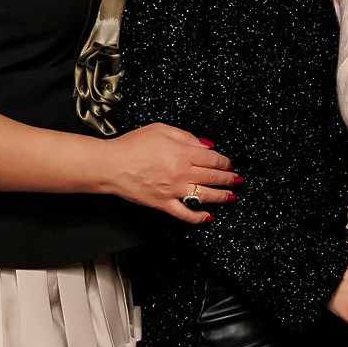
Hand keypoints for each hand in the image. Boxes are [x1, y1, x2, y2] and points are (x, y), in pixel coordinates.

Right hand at [105, 123, 238, 221]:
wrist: (110, 165)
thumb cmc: (132, 144)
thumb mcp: (161, 129)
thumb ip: (186, 137)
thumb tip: (205, 146)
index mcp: (182, 153)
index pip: (213, 159)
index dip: (225, 162)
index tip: (230, 164)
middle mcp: (181, 173)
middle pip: (213, 177)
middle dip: (229, 179)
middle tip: (237, 180)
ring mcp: (173, 190)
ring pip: (205, 196)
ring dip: (221, 196)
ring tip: (231, 196)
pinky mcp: (163, 204)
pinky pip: (185, 214)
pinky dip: (198, 217)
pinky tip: (209, 217)